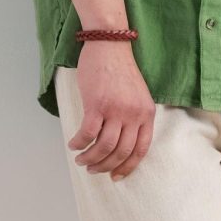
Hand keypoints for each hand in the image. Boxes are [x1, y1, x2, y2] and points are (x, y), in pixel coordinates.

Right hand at [67, 41, 156, 180]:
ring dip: (90, 159)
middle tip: (92, 168)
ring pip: (103, 148)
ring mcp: (116, 110)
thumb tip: (120, 142)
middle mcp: (134, 114)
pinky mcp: (97, 104)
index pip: (140, 150)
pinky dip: (78, 143)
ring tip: (81, 159)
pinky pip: (87, 134)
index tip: (115, 176)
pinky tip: (73, 144)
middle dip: (105, 166)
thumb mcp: (138, 94)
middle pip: (120, 152)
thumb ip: (134, 116)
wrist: (110, 44)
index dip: (127, 167)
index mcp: (146, 112)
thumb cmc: (120, 68)